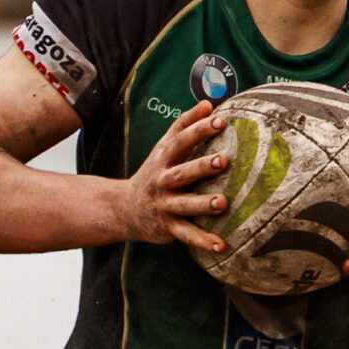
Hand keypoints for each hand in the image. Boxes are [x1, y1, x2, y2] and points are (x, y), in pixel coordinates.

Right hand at [117, 100, 231, 253]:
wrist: (124, 209)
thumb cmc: (155, 173)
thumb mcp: (164, 148)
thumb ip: (184, 125)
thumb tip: (208, 103)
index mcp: (163, 158)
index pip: (181, 140)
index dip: (199, 129)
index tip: (220, 120)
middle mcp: (162, 181)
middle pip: (182, 172)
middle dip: (201, 166)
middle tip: (223, 160)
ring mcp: (164, 205)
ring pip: (184, 205)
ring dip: (203, 204)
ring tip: (223, 203)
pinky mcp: (167, 227)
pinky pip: (186, 235)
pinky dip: (203, 241)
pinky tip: (222, 246)